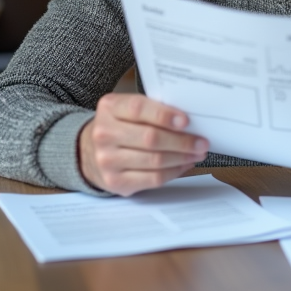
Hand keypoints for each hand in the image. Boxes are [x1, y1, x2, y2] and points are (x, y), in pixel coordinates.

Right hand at [79, 93, 208, 195]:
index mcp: (109, 108)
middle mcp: (104, 134)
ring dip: (182, 157)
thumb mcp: (126, 109)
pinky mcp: (116, 182)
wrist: (88, 151)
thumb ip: (152, 109)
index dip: (164, 115)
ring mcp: (108, 160)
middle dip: (182, 141)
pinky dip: (174, 171)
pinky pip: (153, 179)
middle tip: (202, 142)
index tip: (186, 120)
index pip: (138, 109)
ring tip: (197, 153)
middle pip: (150, 138)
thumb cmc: (119, 126)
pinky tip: (184, 164)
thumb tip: (189, 121)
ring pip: (155, 161)